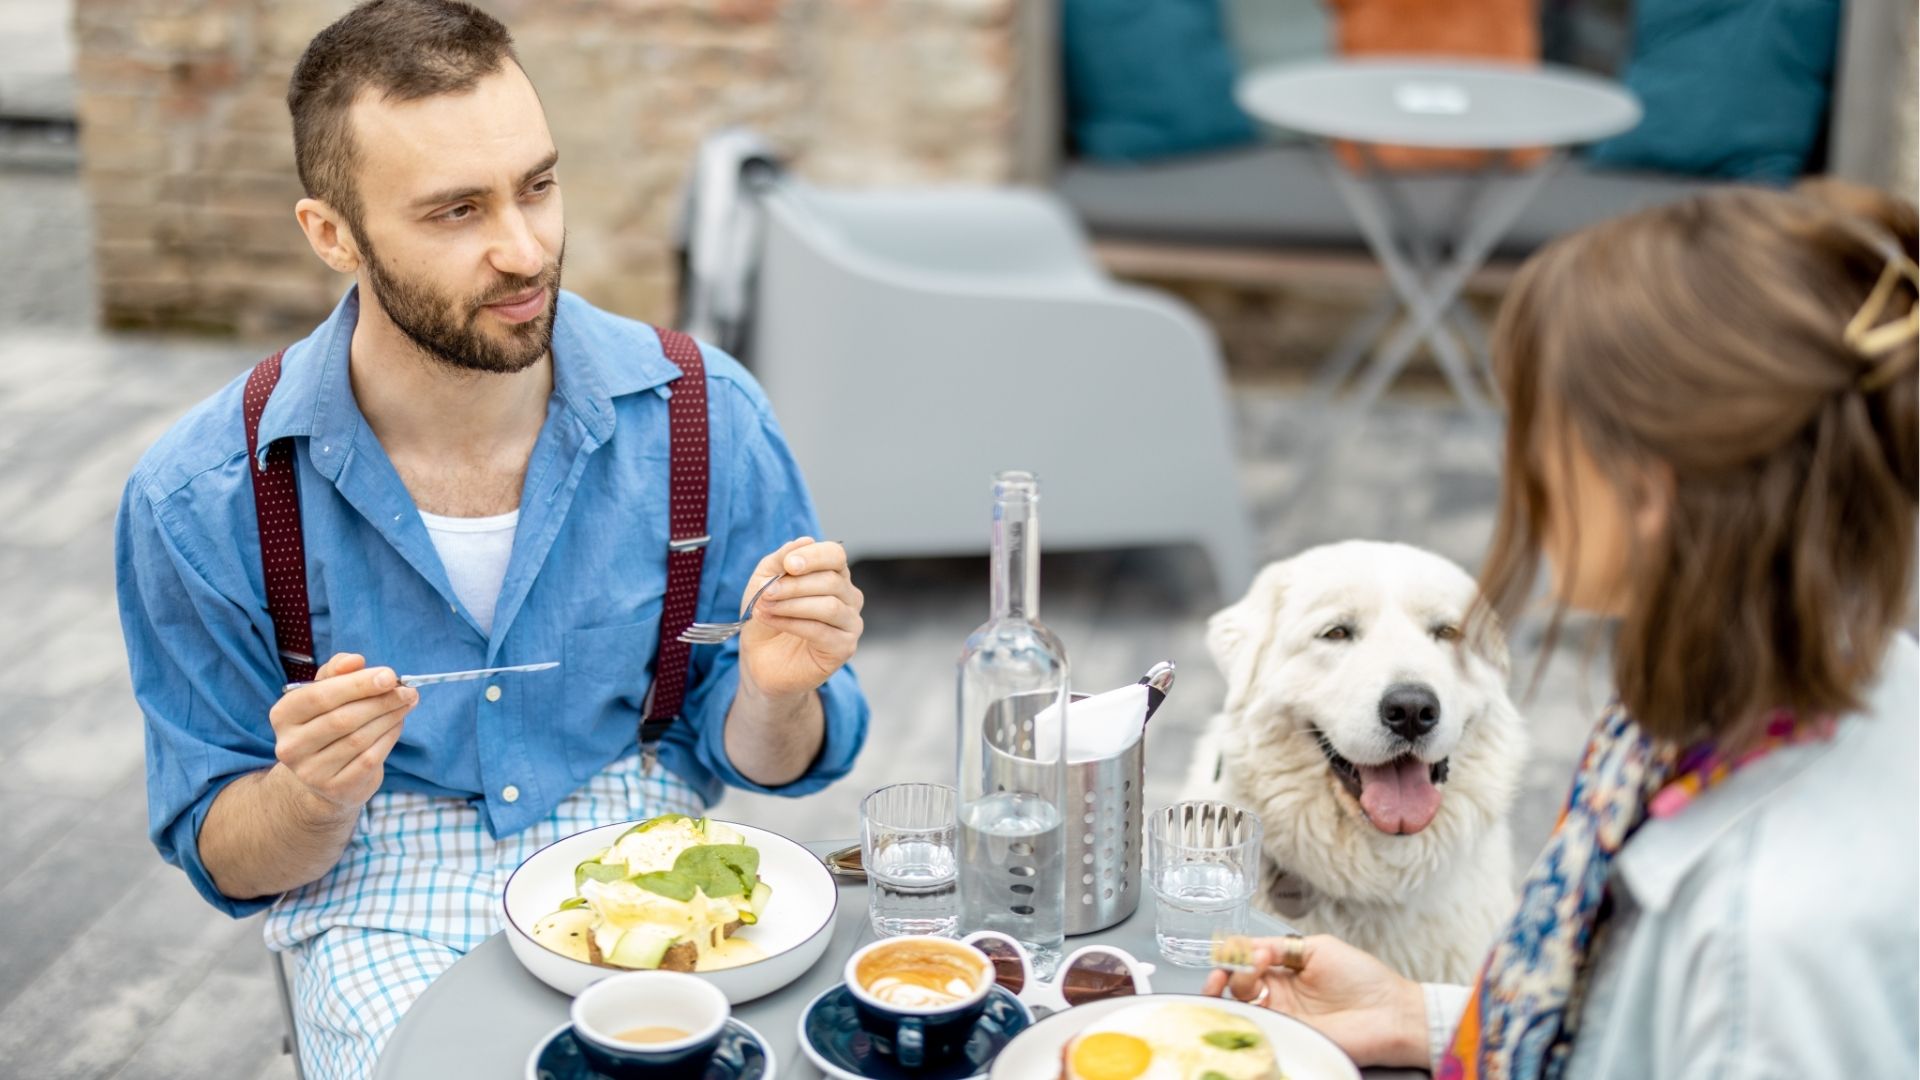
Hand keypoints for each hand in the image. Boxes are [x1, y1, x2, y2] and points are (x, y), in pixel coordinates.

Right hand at [268, 652, 416, 814]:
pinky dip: (389, 737)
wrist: (322, 778)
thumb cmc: (326, 722)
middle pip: (342, 718)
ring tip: (407, 702)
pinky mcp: (335, 788)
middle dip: (380, 701)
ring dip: (390, 716)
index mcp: (283, 715)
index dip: (357, 684)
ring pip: (359, 738)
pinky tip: (397, 723)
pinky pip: (370, 758)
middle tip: (408, 690)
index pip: (319, 696)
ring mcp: (311, 772)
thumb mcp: (325, 692)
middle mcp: (291, 746)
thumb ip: (337, 671)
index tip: (390, 675)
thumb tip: (356, 660)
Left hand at [737, 537, 863, 699]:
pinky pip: (822, 631)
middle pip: (831, 581)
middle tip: (766, 593)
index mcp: (834, 575)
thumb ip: (781, 560)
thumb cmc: (767, 616)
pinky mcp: (844, 648)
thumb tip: (805, 540)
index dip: (813, 556)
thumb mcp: (764, 580)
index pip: (835, 555)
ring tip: (764, 608)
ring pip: (829, 606)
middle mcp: (849, 597)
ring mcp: (850, 623)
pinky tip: (772, 620)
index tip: (788, 564)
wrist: (761, 658)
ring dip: (791, 605)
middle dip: (794, 585)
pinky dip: (792, 623)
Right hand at [1202, 935, 1429, 1068]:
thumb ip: (1283, 947)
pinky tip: (1245, 1000)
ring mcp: (1282, 1017)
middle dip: (1227, 970)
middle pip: (1236, 982)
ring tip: (1229, 978)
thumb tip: (1251, 946)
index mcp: (1286, 971)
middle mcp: (1279, 995)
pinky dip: (1239, 1014)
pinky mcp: (1287, 1037)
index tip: (1240, 947)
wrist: (1390, 1014)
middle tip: (1232, 965)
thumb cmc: (1365, 980)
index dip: (1238, 952)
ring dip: (1225, 989)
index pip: (1248, 960)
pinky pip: (1255, 1027)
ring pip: (1238, 1005)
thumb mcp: (1320, 948)